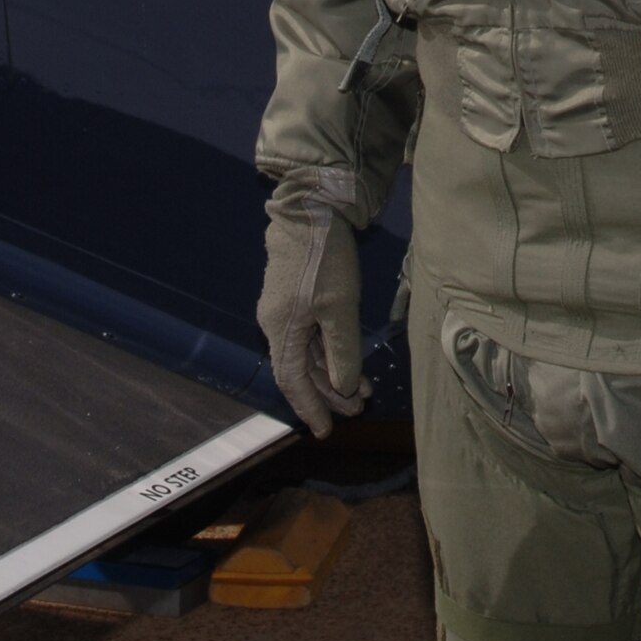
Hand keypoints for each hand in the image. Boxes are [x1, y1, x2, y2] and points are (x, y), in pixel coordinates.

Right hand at [256, 168, 371, 437]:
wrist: (311, 209)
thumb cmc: (325, 258)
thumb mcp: (339, 306)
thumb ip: (341, 350)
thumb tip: (343, 388)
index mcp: (281, 329)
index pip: (292, 381)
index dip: (310, 407)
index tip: (327, 431)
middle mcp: (276, 323)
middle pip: (300, 370)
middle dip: (329, 393)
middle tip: (359, 409)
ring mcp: (285, 308)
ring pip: (307, 353)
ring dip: (333, 373)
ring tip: (364, 389)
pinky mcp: (296, 295)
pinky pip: (311, 335)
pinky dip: (330, 351)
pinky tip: (350, 357)